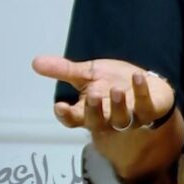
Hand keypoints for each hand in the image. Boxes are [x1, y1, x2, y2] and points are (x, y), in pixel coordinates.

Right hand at [31, 56, 173, 133]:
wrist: (143, 82)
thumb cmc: (111, 81)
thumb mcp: (87, 73)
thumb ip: (64, 70)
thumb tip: (35, 62)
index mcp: (88, 110)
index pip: (73, 119)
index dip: (66, 116)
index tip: (60, 106)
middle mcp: (107, 117)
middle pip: (97, 122)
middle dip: (94, 110)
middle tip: (93, 95)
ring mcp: (129, 116)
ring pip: (121, 119)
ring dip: (118, 106)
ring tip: (117, 89)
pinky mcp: (148, 110)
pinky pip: (146, 106)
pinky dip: (142, 92)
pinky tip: (138, 77)